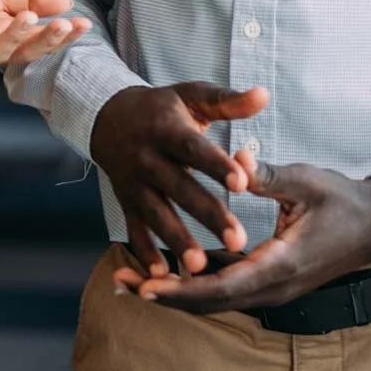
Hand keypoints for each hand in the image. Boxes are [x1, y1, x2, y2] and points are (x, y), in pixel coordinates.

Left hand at [0, 0, 90, 71]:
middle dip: (45, 40)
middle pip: (23, 52)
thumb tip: (67, 1)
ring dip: (13, 36)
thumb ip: (30, 1)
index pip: (40, 41)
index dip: (62, 36)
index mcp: (8, 40)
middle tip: (63, 24)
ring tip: (28, 17)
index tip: (84, 24)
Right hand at [90, 82, 269, 277]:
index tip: (242, 182)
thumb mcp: (191, 96)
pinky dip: (146, 252)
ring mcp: (134, 182)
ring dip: (177, 240)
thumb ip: (227, 102)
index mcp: (167, 129)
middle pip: (179, 188)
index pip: (193, 148)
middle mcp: (148, 157)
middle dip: (208, 215)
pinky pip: (135, 229)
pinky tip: (163, 275)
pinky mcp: (126, 201)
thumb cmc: (162, 108)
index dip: (216, 165)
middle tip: (239, 240)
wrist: (108, 117)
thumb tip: (263, 95)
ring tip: (200, 268)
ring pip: (157, 214)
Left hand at [114, 159, 370, 312]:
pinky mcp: (269, 277)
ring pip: (216, 296)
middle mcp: (273, 286)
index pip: (223, 286)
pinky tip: (166, 272)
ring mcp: (272, 286)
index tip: (147, 286)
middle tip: (123, 285)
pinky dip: (195, 280)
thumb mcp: (306, 182)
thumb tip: (233, 157)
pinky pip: (226, 284)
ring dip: (176, 290)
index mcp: (281, 265)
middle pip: (211, 300)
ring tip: (131, 281)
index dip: (182, 288)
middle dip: (167, 295)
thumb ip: (267, 174)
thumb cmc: (342, 200)